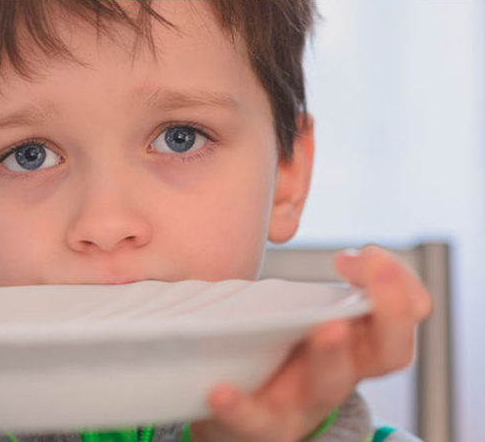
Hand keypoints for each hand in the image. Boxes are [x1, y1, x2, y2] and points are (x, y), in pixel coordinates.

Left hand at [188, 245, 432, 441]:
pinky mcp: (262, 426)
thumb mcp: (295, 313)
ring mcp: (303, 403)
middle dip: (387, 310)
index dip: (397, 284)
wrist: (236, 417)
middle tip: (370, 268)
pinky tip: (220, 391)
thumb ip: (295, 274)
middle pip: (386, 351)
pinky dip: (241, 407)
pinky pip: (256, 420)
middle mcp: (339, 373)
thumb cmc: (272, 354)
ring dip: (331, 355)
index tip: (365, 253)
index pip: (401, 314)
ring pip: (329, 385)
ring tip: (326, 329)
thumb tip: (276, 202)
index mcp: (353, 341)